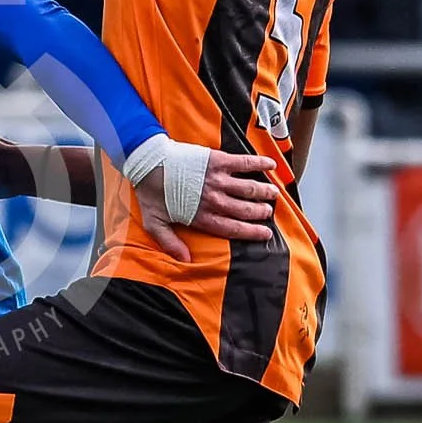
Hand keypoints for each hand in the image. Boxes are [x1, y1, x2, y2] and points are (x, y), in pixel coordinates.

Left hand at [135, 150, 281, 260]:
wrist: (148, 161)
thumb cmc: (151, 192)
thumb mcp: (155, 223)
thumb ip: (170, 243)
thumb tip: (186, 260)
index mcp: (202, 216)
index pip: (233, 228)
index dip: (252, 232)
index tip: (265, 234)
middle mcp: (214, 200)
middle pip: (245, 209)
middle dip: (260, 212)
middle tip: (267, 211)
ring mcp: (217, 179)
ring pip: (249, 188)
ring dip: (264, 192)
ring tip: (273, 194)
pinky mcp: (218, 161)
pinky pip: (244, 163)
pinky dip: (259, 164)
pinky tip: (271, 166)